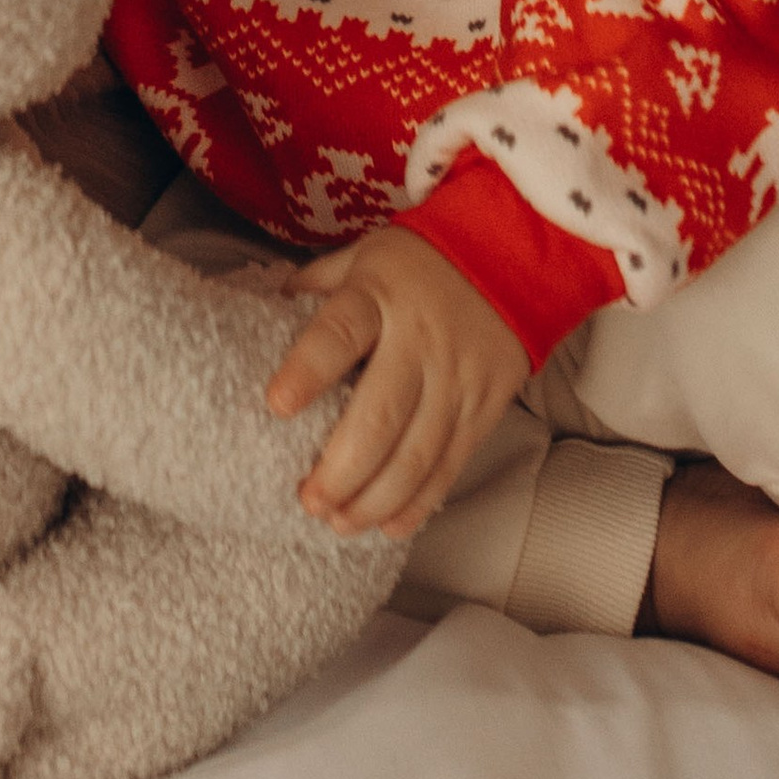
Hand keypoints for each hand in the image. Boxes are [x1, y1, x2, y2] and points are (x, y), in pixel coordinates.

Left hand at [263, 227, 528, 539]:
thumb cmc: (422, 260)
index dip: (308, 370)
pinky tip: (389, 524)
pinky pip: (452, 464)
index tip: (277, 406)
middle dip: (342, 469)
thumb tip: (264, 313)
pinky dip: (420, 501)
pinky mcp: (487, 406)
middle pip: (381, 417)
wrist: (514, 253)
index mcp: (379, 296)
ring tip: (339, 523)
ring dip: (376, 499)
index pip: (340, 334)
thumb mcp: (364, 256)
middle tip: (308, 500)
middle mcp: (421, 341)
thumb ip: (317, 285)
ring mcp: (459, 379)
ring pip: (418, 454)